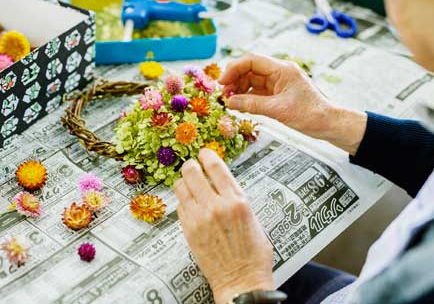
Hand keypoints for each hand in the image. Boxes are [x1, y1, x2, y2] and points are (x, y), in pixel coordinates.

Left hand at [174, 149, 274, 303]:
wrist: (241, 281)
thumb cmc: (253, 254)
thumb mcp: (253, 219)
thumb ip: (236, 199)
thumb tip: (222, 183)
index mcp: (237, 201)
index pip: (216, 167)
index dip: (207, 155)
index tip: (204, 153)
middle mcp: (216, 206)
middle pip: (192, 171)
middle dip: (191, 165)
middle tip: (192, 166)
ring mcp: (199, 218)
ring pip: (180, 186)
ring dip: (184, 182)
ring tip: (189, 184)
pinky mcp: (188, 230)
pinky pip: (179, 206)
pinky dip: (184, 201)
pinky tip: (191, 205)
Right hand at [219, 53, 366, 154]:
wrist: (329, 124)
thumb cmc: (311, 114)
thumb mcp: (278, 110)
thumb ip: (251, 105)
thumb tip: (229, 102)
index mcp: (282, 69)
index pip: (252, 60)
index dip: (234, 69)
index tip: (222, 82)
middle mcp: (280, 72)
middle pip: (250, 69)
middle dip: (234, 79)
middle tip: (223, 94)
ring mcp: (279, 82)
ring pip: (252, 80)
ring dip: (239, 89)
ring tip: (230, 101)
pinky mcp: (278, 93)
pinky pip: (258, 91)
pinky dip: (247, 96)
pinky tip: (240, 104)